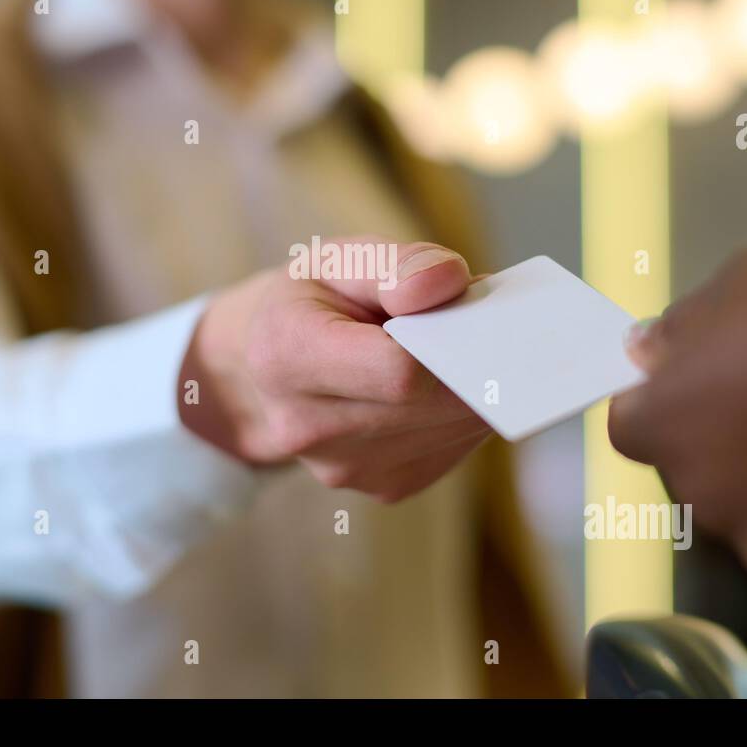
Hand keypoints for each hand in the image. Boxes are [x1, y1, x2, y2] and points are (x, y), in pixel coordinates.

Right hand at [179, 238, 490, 501]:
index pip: (397, 369)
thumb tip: (450, 282)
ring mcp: (347, 468)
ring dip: (472, 385)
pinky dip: (462, 411)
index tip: (468, 303)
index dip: (448, 337)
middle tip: (475, 317)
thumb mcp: (339, 260)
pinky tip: (442, 383)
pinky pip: (454, 446)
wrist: (272, 370)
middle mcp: (308, 427)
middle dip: (469, 357)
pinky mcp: (384, 486)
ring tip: (451, 347)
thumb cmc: (313, 304)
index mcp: (286, 357)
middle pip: (431, 401)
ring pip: (453, 425)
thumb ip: (394, 264)